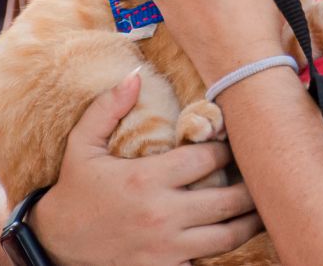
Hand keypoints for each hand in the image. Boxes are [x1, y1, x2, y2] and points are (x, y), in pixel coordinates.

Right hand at [33, 71, 260, 265]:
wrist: (55, 243)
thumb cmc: (74, 189)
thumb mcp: (83, 145)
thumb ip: (108, 108)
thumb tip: (135, 74)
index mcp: (147, 179)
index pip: (208, 159)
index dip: (229, 149)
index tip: (238, 142)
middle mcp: (162, 214)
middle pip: (228, 200)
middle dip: (252, 186)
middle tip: (266, 174)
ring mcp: (166, 248)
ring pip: (227, 236)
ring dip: (250, 221)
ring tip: (265, 207)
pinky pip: (207, 261)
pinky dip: (224, 248)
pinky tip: (235, 233)